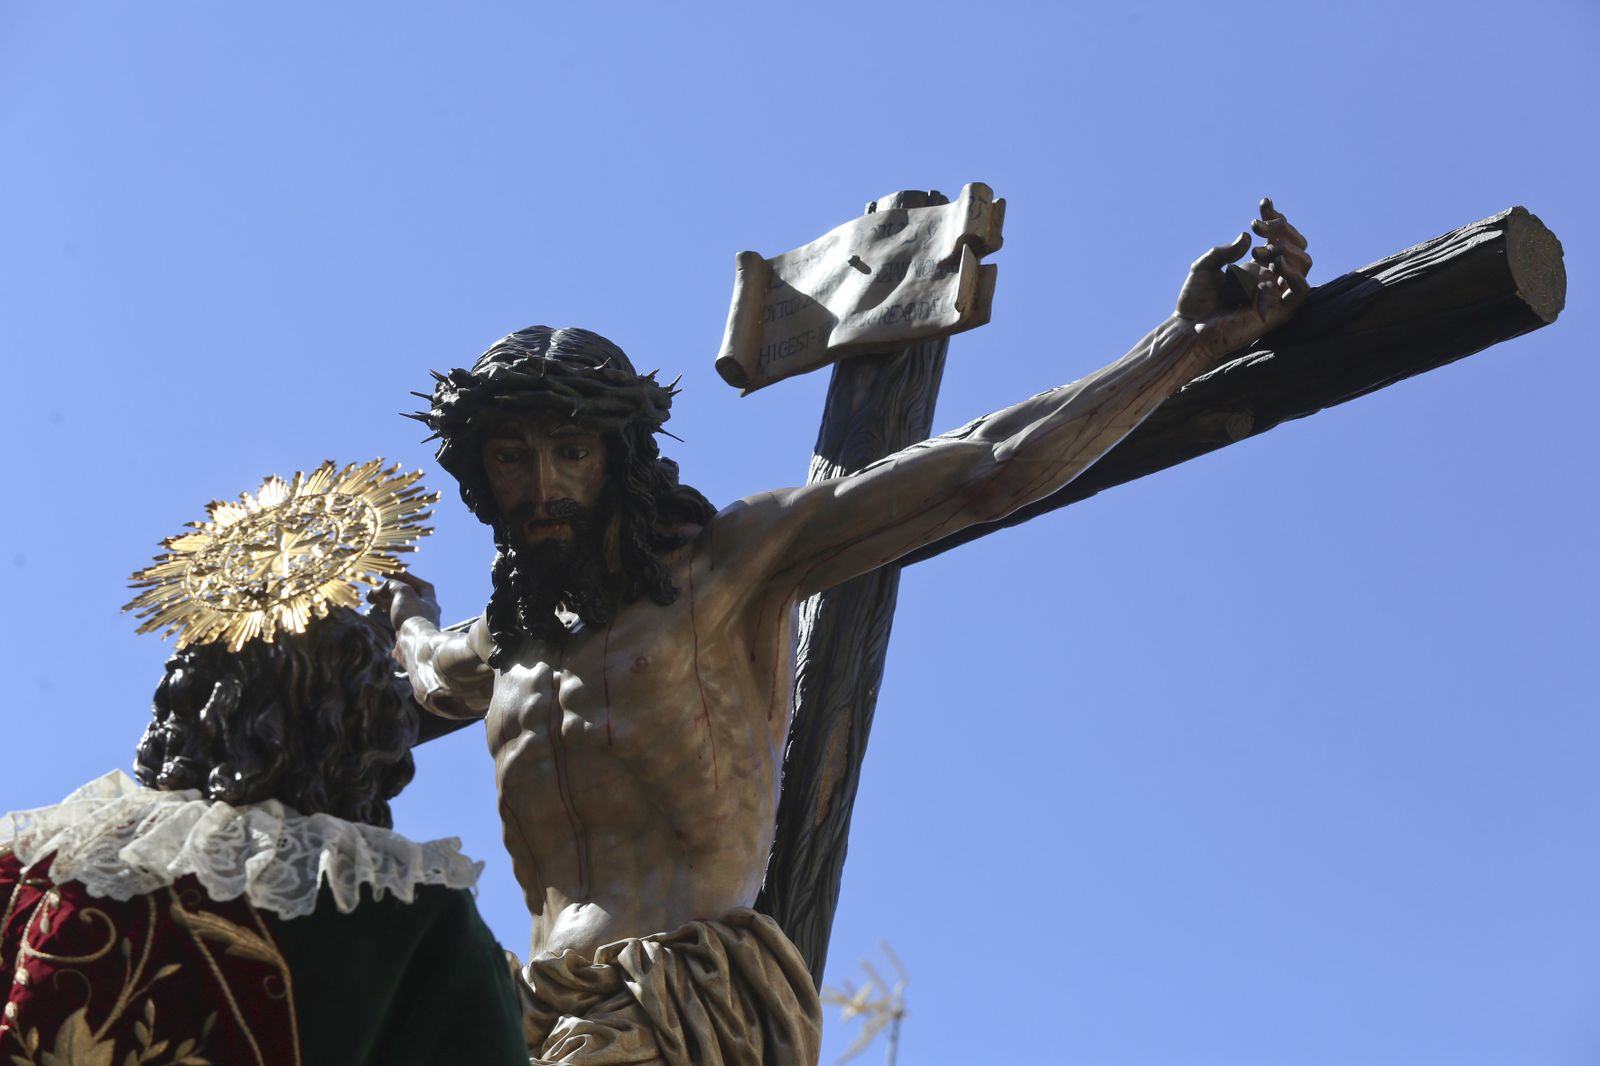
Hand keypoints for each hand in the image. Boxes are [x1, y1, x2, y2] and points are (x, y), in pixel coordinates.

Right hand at [367, 570, 441, 631]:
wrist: (416, 646)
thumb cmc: (414, 616)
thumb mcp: (403, 592)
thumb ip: (392, 585)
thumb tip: (379, 589)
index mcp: (428, 597)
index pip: (414, 582)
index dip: (400, 576)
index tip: (386, 573)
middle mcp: (424, 609)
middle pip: (405, 595)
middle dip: (388, 591)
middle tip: (375, 588)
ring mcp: (415, 623)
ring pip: (397, 608)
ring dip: (383, 602)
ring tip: (371, 600)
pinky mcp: (405, 634)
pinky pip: (393, 621)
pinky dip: (382, 615)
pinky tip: (373, 614)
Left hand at [1176, 197, 1310, 355]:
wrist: (1189, 329)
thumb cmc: (1194, 301)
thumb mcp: (1204, 267)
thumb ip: (1224, 251)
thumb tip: (1246, 236)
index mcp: (1255, 266)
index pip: (1277, 237)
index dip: (1275, 218)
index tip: (1264, 202)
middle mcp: (1270, 278)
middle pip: (1297, 246)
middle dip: (1282, 229)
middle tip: (1257, 226)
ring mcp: (1277, 294)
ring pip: (1304, 263)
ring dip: (1287, 248)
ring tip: (1263, 248)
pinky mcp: (1281, 312)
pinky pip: (1302, 290)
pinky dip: (1294, 273)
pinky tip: (1276, 262)